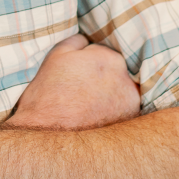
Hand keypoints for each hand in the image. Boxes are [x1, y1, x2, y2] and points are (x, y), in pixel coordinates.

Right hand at [5, 34, 140, 130]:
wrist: (47, 138)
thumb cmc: (47, 96)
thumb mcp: (56, 56)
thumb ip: (77, 41)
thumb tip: (87, 40)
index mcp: (109, 58)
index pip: (101, 53)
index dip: (85, 63)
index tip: (74, 75)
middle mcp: (126, 79)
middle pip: (114, 71)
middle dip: (101, 77)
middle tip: (80, 91)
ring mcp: (131, 103)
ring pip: (120, 90)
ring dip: (109, 94)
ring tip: (86, 106)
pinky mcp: (130, 124)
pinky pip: (123, 110)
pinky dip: (113, 111)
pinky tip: (95, 118)